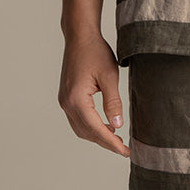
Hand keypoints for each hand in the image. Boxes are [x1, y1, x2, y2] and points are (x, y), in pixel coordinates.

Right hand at [58, 32, 129, 156]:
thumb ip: (113, 102)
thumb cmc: (95, 52)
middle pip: (86, 133)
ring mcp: (64, 101)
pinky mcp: (66, 98)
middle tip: (124, 149)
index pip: (96, 129)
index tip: (125, 152)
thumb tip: (117, 126)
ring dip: (97, 136)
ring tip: (117, 138)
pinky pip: (78, 120)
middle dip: (105, 143)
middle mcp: (66, 103)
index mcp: (77, 99)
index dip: (112, 143)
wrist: (79, 37)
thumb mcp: (110, 76)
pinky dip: (91, 127)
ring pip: (80, 129)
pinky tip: (105, 125)